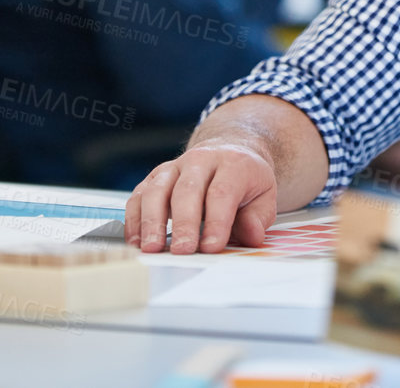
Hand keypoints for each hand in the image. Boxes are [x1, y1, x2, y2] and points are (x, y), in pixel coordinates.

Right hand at [125, 138, 277, 254]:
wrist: (229, 150)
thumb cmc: (244, 179)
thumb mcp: (264, 195)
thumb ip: (258, 217)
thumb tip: (251, 236)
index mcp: (232, 164)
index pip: (222, 192)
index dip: (217, 221)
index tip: (212, 246)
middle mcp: (200, 161)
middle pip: (187, 190)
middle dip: (184, 223)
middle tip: (182, 250)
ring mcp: (174, 167)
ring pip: (157, 190)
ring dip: (152, 221)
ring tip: (152, 248)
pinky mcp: (155, 177)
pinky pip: (139, 196)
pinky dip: (135, 219)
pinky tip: (137, 240)